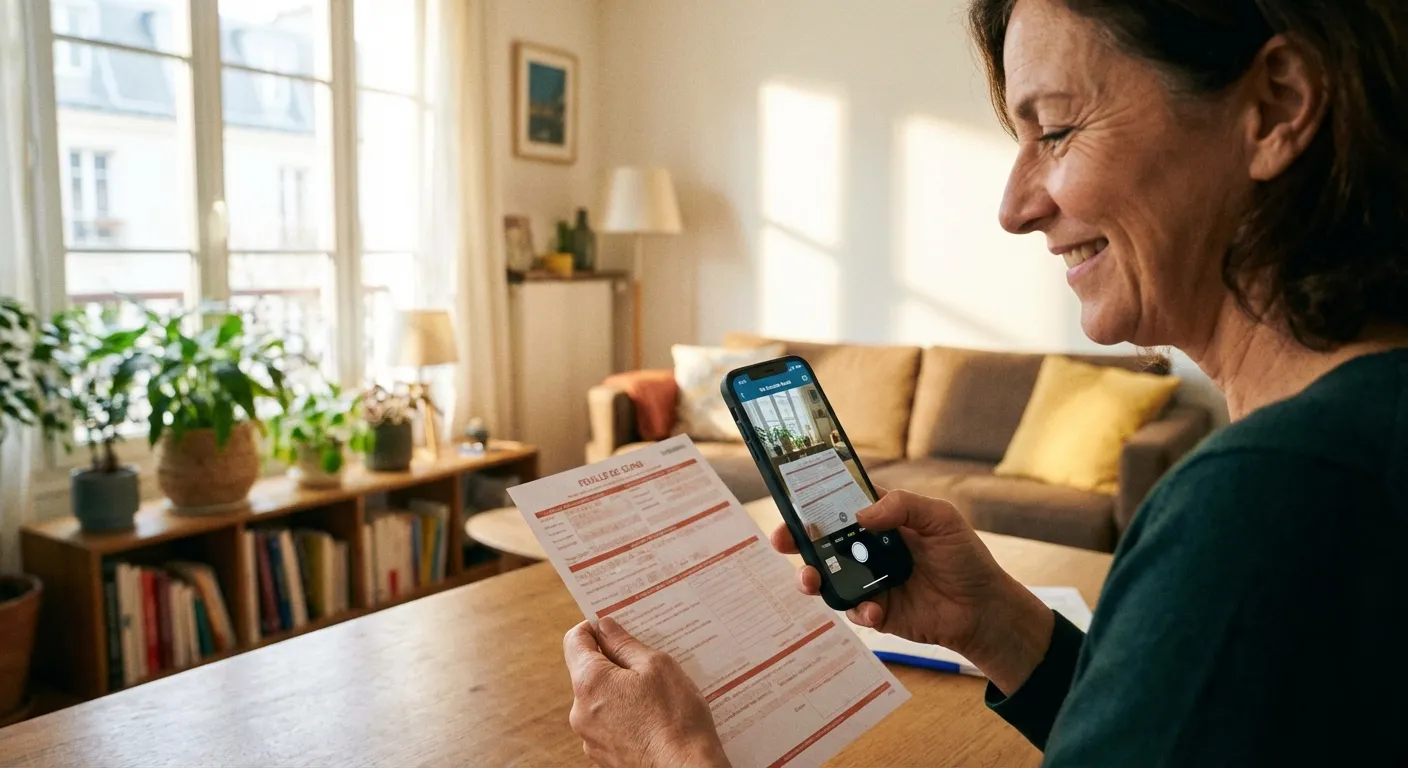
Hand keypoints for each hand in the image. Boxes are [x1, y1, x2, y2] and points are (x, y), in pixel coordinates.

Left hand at [563, 617, 729, 766]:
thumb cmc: (676, 718)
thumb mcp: (656, 666)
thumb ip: (624, 644)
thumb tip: (605, 627)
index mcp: (589, 683)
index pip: (575, 641)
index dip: (593, 628)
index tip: (613, 627)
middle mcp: (580, 712)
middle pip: (588, 672)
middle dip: (613, 662)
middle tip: (646, 662)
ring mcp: (590, 738)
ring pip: (600, 700)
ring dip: (620, 691)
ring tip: (655, 695)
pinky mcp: (604, 756)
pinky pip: (608, 724)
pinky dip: (625, 715)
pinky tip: (652, 717)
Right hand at [770, 488, 1053, 692]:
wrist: (983, 609)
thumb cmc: (965, 558)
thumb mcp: (941, 518)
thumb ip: (903, 506)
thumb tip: (861, 514)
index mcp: (881, 519)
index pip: (839, 504)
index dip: (813, 502)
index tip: (792, 502)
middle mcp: (868, 548)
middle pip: (821, 541)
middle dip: (796, 540)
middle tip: (782, 541)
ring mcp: (869, 580)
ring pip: (827, 577)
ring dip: (812, 578)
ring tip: (811, 581)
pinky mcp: (875, 611)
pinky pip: (854, 610)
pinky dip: (860, 610)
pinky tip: (877, 610)